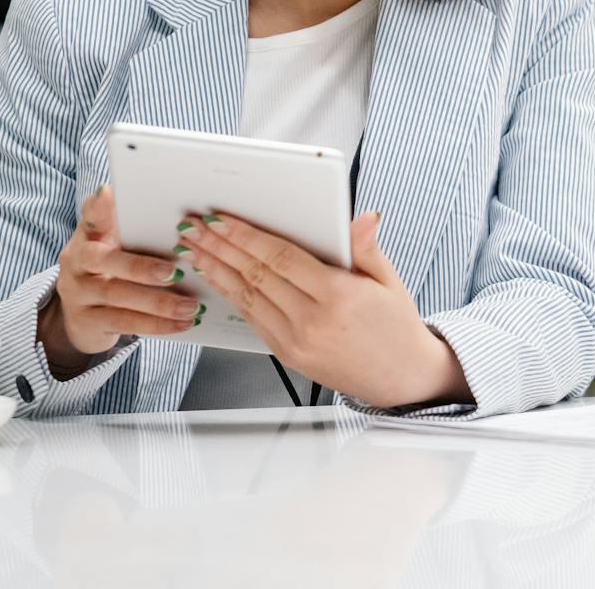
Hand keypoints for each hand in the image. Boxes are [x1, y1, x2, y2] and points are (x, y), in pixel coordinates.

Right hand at [46, 185, 201, 358]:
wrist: (82, 318)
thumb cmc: (109, 273)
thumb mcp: (113, 250)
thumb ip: (132, 233)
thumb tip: (177, 219)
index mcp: (87, 237)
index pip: (90, 218)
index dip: (98, 207)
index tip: (108, 192)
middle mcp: (76, 262)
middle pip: (104, 260)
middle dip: (141, 267)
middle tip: (174, 272)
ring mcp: (78, 293)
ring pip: (118, 296)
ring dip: (158, 303)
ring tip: (190, 307)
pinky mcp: (87, 321)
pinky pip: (124, 323)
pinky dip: (156, 324)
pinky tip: (181, 324)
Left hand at [181, 209, 471, 408]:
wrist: (400, 378)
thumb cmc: (395, 327)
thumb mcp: (389, 281)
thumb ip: (367, 248)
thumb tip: (362, 217)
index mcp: (339, 296)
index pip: (281, 257)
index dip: (247, 235)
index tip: (221, 218)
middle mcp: (312, 321)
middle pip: (256, 275)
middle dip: (220, 247)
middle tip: (194, 226)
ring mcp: (296, 341)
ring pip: (247, 297)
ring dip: (216, 269)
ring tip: (193, 248)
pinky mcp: (287, 354)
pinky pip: (252, 318)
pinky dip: (230, 294)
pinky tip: (216, 278)